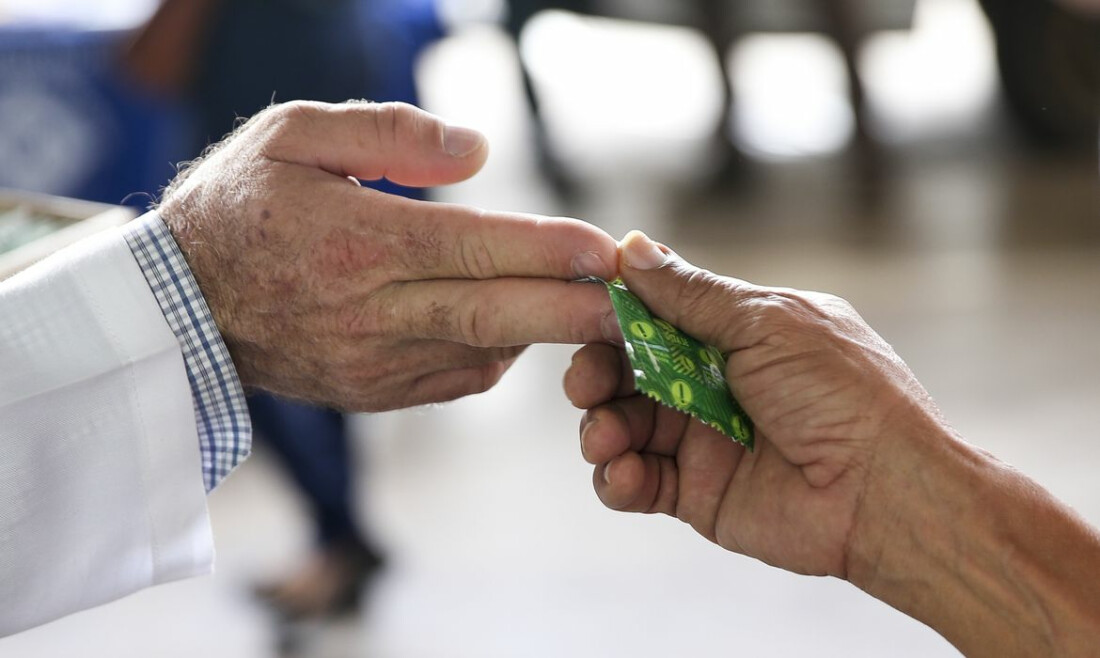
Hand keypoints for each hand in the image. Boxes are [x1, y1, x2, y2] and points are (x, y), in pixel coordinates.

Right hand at [160, 100, 619, 409]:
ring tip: (599, 308)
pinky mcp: (375, 393)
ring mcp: (376, 363)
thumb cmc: (239, 207)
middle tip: (641, 305)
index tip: (608, 250)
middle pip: (494, 315)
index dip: (546, 251)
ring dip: (547, 334)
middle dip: (576, 312)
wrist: (180, 307)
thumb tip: (478, 151)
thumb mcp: (294, 136)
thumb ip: (388, 135)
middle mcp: (373, 313)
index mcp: (357, 244)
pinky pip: (458, 377)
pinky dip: (500, 353)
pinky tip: (520, 327)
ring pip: (484, 353)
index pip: (471, 249)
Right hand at [564, 231, 944, 578]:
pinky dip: (617, 478)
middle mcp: (714, 383)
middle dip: (597, 374)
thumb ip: (691, 293)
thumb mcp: (765, 323)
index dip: (616, 317)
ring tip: (604, 437)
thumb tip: (632, 247)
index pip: (656, 316)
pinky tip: (623, 473)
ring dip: (600, 427)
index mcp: (736, 334)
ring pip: (622, 425)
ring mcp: (702, 439)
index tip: (584, 316)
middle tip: (585, 383)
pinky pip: (636, 482)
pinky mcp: (696, 493)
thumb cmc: (841, 393)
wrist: (883, 491)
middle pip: (628, 372)